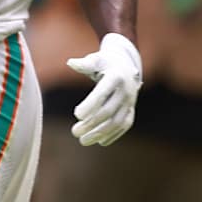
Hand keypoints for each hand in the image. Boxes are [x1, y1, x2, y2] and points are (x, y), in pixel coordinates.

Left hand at [66, 32, 141, 146]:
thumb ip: (84, 64)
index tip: (76, 115)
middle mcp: (126, 91)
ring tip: (83, 140)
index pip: (103, 93)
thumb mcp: (96, 59)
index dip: (91, 104)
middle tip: (74, 132)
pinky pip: (125, 125)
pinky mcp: (131, 110)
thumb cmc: (104, 63)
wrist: (126, 65)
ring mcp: (130, 102)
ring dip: (100, 133)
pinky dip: (113, 134)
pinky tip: (100, 142)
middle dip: (91, 123)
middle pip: (108, 111)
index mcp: (116, 76)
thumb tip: (71, 63)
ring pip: (117, 121)